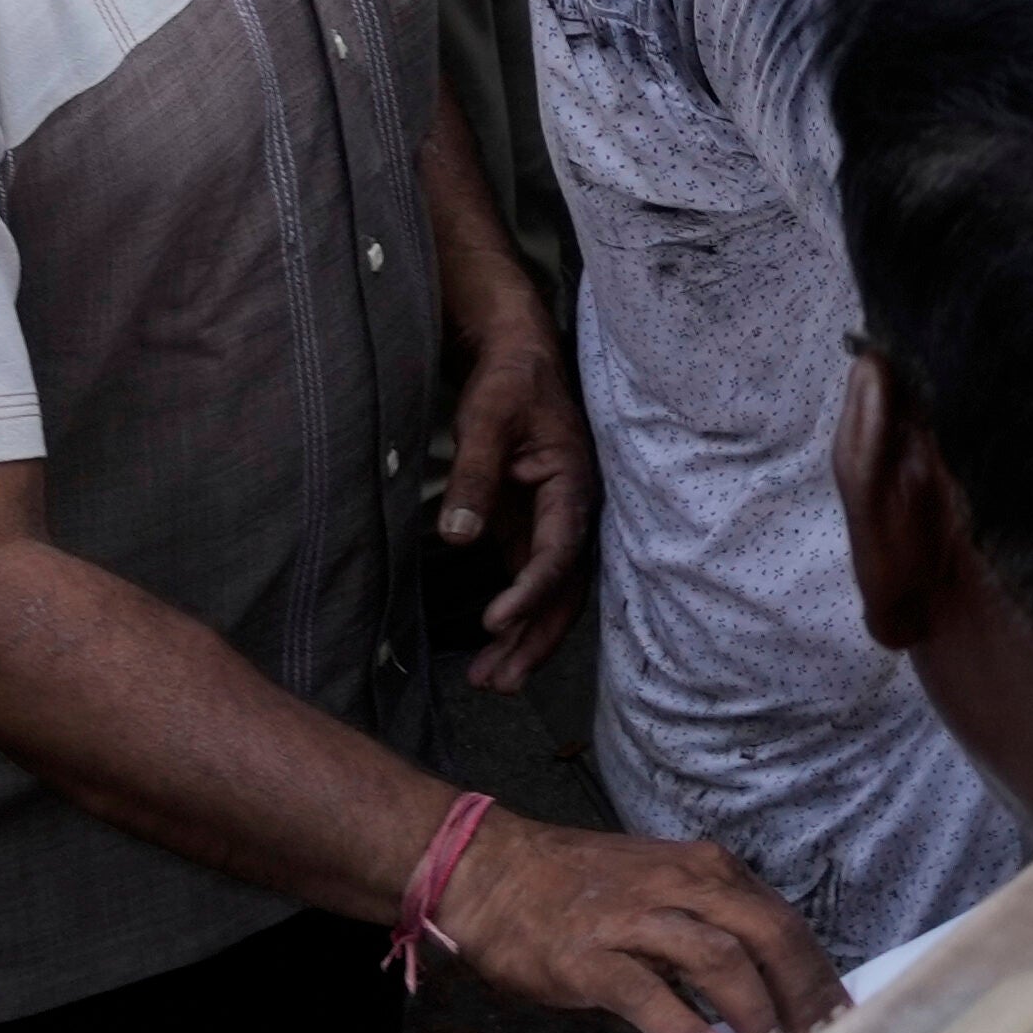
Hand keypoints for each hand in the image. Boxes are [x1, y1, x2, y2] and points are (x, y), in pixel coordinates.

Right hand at [431, 805, 839, 1032]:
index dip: (819, 973)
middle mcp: (681, 885)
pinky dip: (679, 1022)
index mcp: (708, 871)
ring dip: (753, 1007)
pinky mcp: (589, 954)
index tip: (843, 1018)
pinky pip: (645, 989)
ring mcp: (635, 917)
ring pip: (718, 957)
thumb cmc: (583, 888)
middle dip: (804, 994)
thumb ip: (713, 924)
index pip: (783, 922)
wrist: (492, 870)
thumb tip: (769, 983)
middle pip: (767, 936)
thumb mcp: (664, 887)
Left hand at [432, 244, 593, 687]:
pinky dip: (516, 615)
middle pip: (563, 589)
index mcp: (574, 482)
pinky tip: (492, 647)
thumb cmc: (508, 379)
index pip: (558, 552)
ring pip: (550, 593)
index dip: (530, 592)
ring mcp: (555, 520)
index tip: (495, 623)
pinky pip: (531, 580)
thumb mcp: (488, 418)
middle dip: (533, 638)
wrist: (517, 350)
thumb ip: (474, 475)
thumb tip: (458, 538)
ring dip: (526, 638)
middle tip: (498, 682)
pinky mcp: (533, 524)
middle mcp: (574, 509)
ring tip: (490, 681)